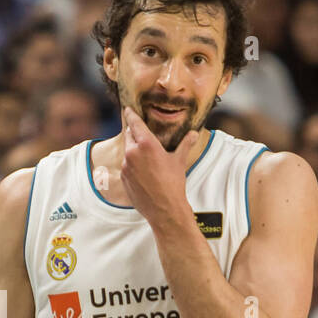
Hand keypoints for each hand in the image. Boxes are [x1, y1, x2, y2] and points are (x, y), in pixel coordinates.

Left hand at [120, 105, 198, 235]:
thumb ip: (185, 144)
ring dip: (134, 150)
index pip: (135, 123)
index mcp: (146, 144)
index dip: (131, 115)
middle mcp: (132, 153)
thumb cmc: (173, 183)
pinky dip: (132, 164)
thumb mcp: (180, 161)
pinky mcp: (123, 178)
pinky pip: (126, 165)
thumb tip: (194, 134)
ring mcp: (126, 166)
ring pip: (127, 151)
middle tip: (139, 132)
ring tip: (145, 156)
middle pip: (129, 136)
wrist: (164, 208)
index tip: (127, 109)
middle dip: (134, 133)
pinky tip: (142, 170)